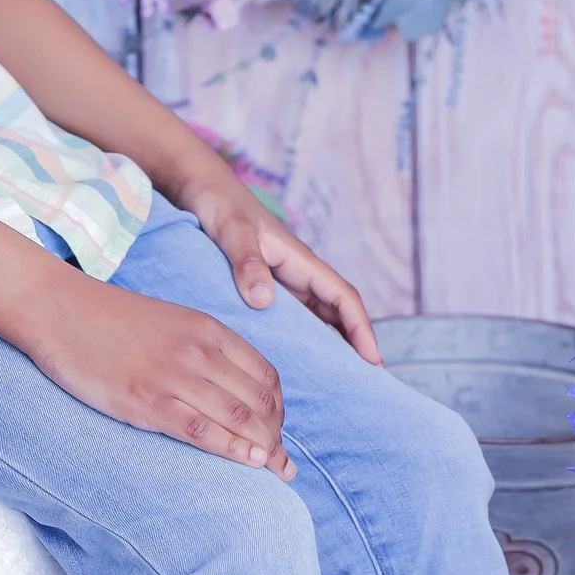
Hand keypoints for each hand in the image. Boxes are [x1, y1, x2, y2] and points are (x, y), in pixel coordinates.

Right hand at [18, 270, 295, 479]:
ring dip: (265, 449)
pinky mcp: (145, 400)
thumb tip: (232, 386)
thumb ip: (204, 348)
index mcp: (208, 330)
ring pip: (239, 418)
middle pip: (260, 402)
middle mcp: (199, 351)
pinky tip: (249, 462)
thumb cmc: (111, 318)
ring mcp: (173, 376)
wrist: (59, 308)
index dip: (280, 411)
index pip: (267, 377)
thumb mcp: (171, 321)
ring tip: (273, 471)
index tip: (276, 433)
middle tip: (281, 465)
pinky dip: (232, 448)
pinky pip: (201, 429)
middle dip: (278, 437)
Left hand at [175, 170, 382, 365]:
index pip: (342, 296)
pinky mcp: (264, 286)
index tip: (373, 360)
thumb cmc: (219, 204)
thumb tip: (264, 301)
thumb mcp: (233, 231)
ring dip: (329, 346)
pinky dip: (300, 339)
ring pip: (317, 318)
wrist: (200, 188)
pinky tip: (293, 362)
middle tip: (362, 386)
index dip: (361, 328)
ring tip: (335, 384)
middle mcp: (297, 272)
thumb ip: (248, 262)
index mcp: (299, 259)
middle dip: (354, 345)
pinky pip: (291, 317)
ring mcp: (282, 281)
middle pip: (336, 313)